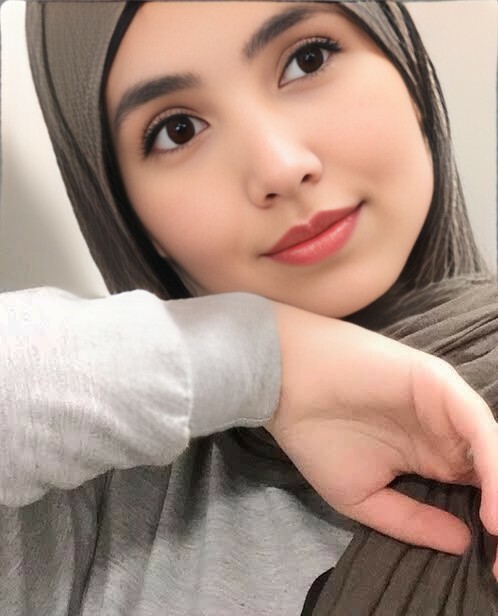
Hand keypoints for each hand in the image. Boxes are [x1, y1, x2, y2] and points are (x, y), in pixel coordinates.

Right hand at [266, 303, 497, 578]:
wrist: (283, 386)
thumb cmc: (316, 436)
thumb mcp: (363, 497)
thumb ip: (412, 520)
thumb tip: (464, 541)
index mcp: (432, 455)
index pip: (478, 493)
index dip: (490, 528)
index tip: (495, 569)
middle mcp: (446, 431)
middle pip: (492, 474)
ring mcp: (445, 406)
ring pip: (493, 452)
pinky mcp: (439, 383)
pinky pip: (477, 426)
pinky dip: (492, 464)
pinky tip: (492, 507)